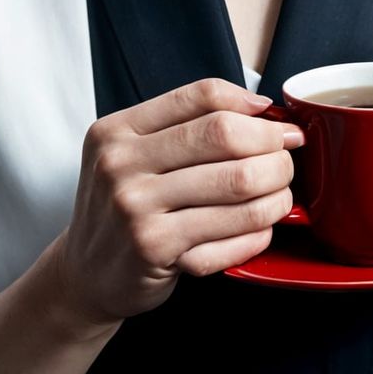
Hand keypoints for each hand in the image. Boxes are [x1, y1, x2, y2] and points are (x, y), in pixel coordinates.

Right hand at [54, 77, 303, 332]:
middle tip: (287, 160)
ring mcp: (135, 207)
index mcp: (118, 130)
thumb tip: (259, 109)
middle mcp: (121, 163)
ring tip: (281, 196)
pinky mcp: (154, 248)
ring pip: (238, 184)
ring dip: (276, 191)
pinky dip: (259, 231)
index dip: (252, 107)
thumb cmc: (123, 210)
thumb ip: (183, 127)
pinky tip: (261, 229)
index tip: (278, 123)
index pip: (202, 96)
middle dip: (272, 148)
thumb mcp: (131, 156)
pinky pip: (232, 233)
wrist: (85, 276)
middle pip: (226, 136)